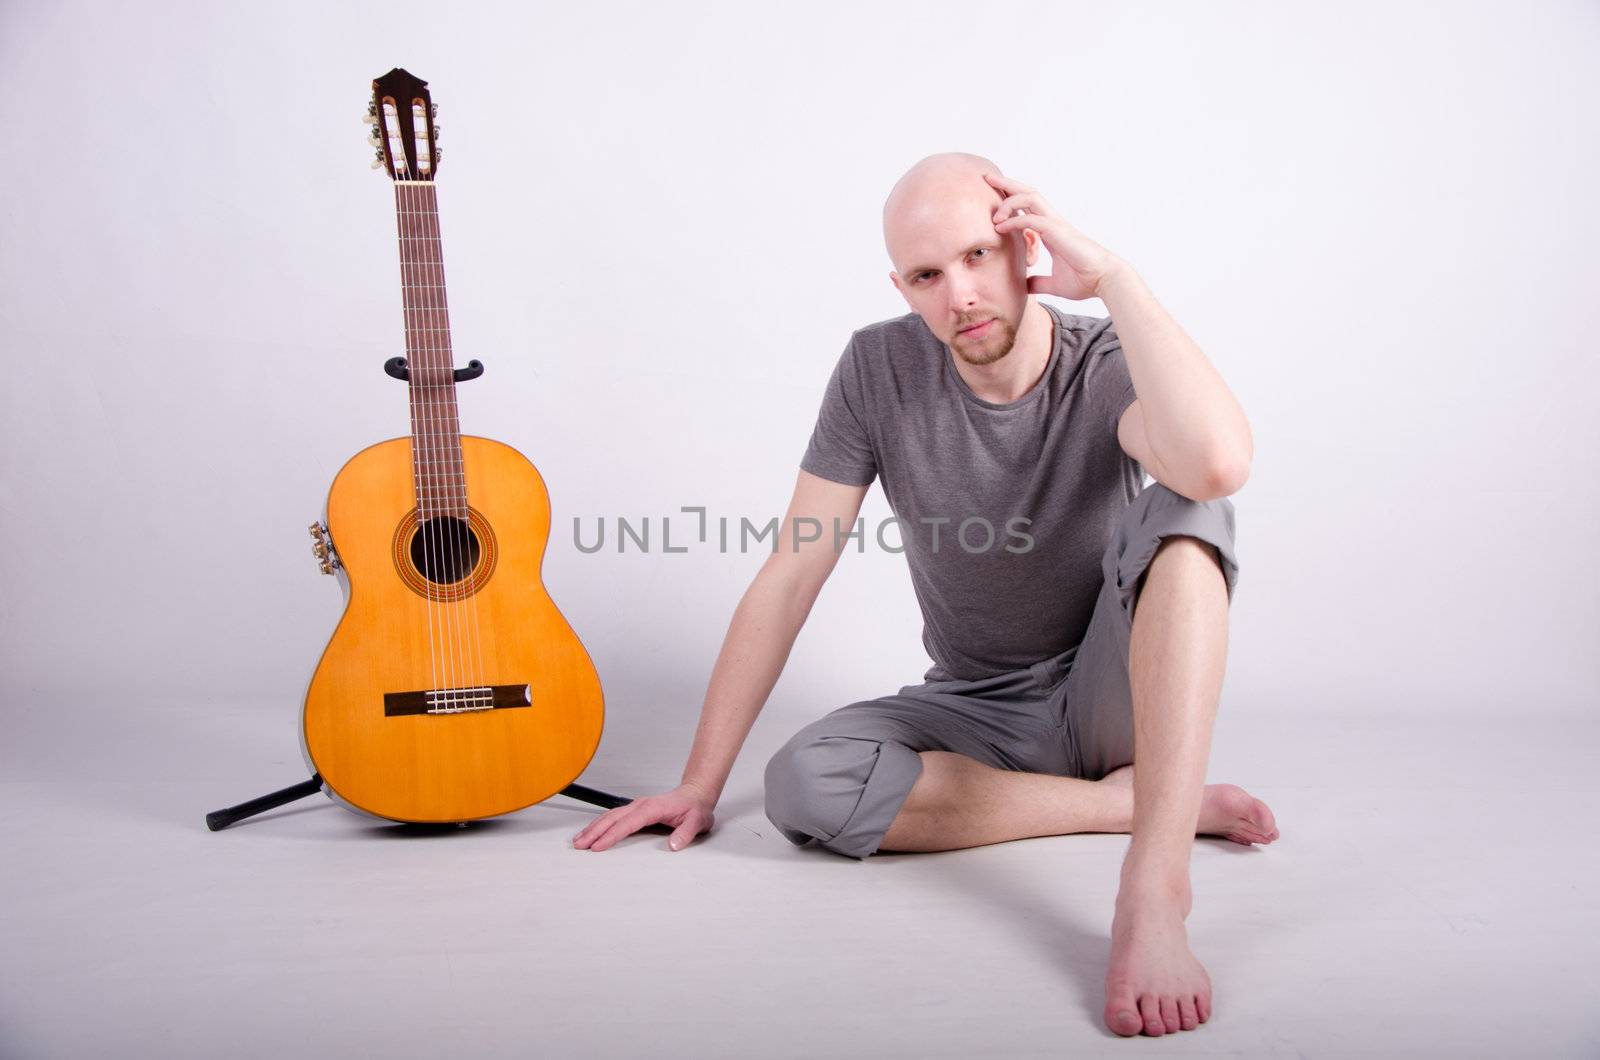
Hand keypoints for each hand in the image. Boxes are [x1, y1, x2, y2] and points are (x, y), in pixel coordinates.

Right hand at [571, 782, 716, 851]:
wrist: (695, 795)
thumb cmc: (695, 809)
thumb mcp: (697, 822)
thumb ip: (686, 833)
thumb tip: (673, 845)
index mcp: (653, 808)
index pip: (628, 823)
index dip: (612, 835)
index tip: (598, 846)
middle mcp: (641, 805)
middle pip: (613, 818)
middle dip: (595, 832)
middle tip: (580, 845)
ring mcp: (636, 806)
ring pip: (610, 816)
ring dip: (593, 828)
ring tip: (579, 840)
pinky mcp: (635, 810)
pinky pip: (613, 816)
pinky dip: (600, 824)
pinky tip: (592, 831)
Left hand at [983, 172, 1126, 299]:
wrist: (1104, 281)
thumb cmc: (1084, 280)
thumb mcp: (1054, 284)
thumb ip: (1038, 282)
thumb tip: (1024, 286)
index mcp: (1051, 231)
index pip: (1028, 207)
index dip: (1010, 199)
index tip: (993, 199)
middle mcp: (1052, 222)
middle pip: (1027, 193)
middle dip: (1007, 184)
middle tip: (987, 178)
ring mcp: (1056, 224)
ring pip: (1029, 198)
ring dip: (1008, 201)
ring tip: (993, 214)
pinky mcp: (1058, 232)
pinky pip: (1031, 219)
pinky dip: (1014, 220)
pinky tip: (1000, 226)